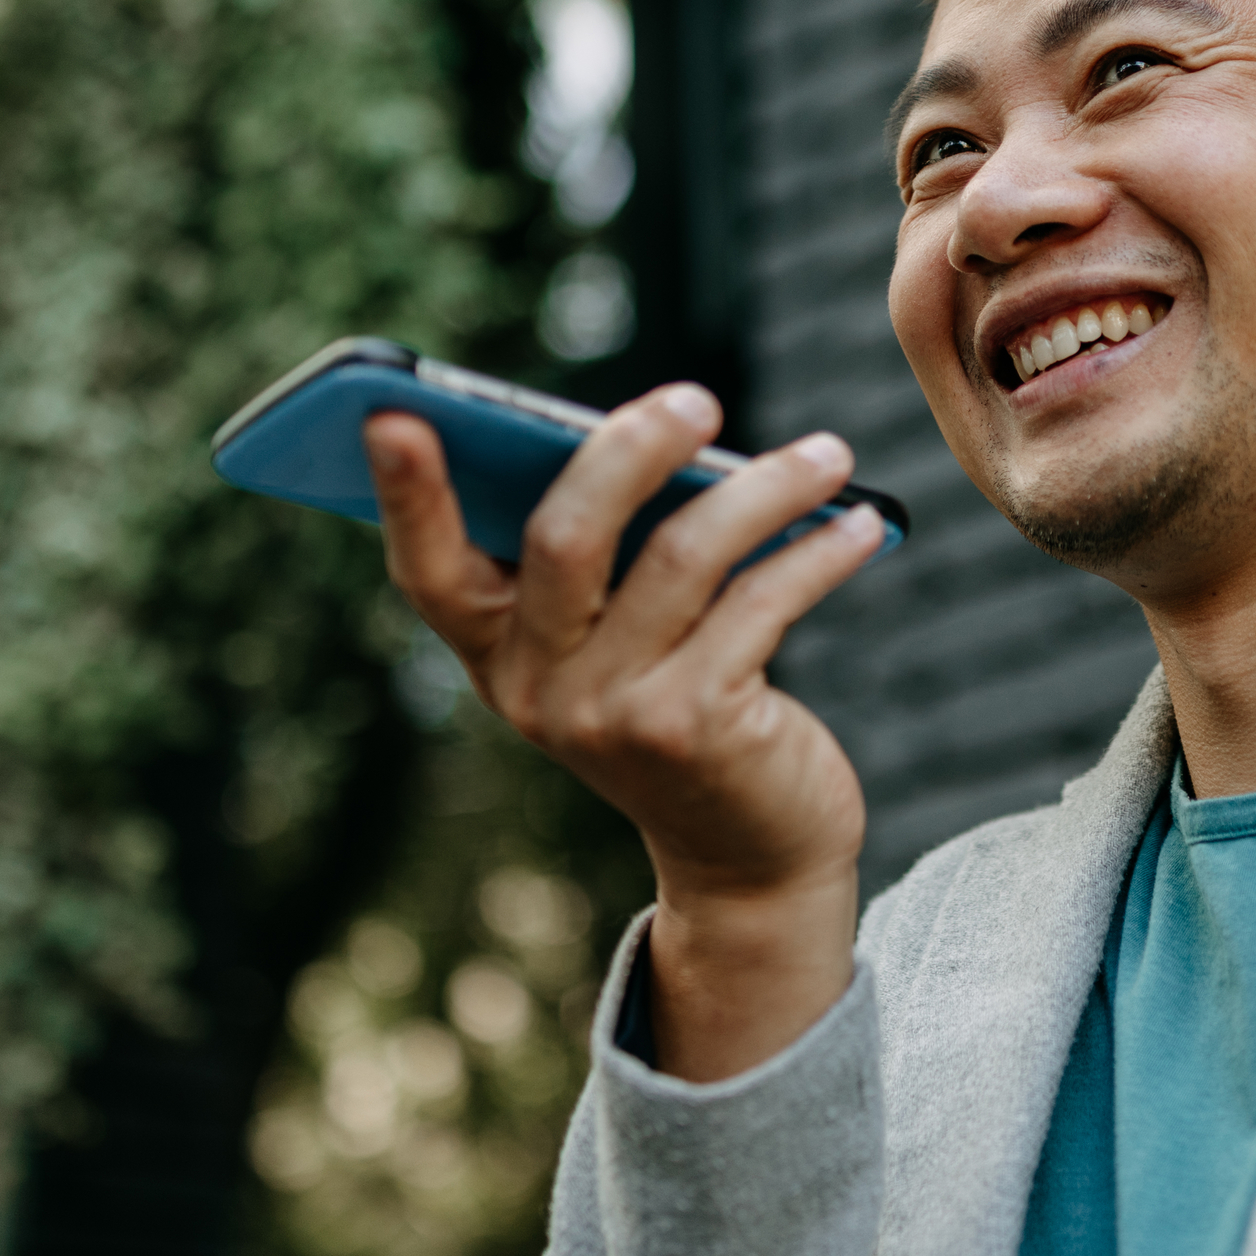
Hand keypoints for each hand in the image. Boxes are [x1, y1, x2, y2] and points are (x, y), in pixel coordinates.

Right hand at [368, 385, 876, 1078]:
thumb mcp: (615, 650)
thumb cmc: (680, 712)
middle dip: (631, 448)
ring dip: (765, 488)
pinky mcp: (696, 726)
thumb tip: (658, 432)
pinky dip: (818, 552)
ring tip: (828, 454)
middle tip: (697, 399)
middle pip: (564, 535)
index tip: (393, 412)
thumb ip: (608, 561)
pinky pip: (760, 601)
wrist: (748, 856)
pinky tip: (863, 526)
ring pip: (682, 554)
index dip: (406, 493)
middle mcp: (536, 688)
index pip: (427, 569)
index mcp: (496, 655)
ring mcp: (612, 713)